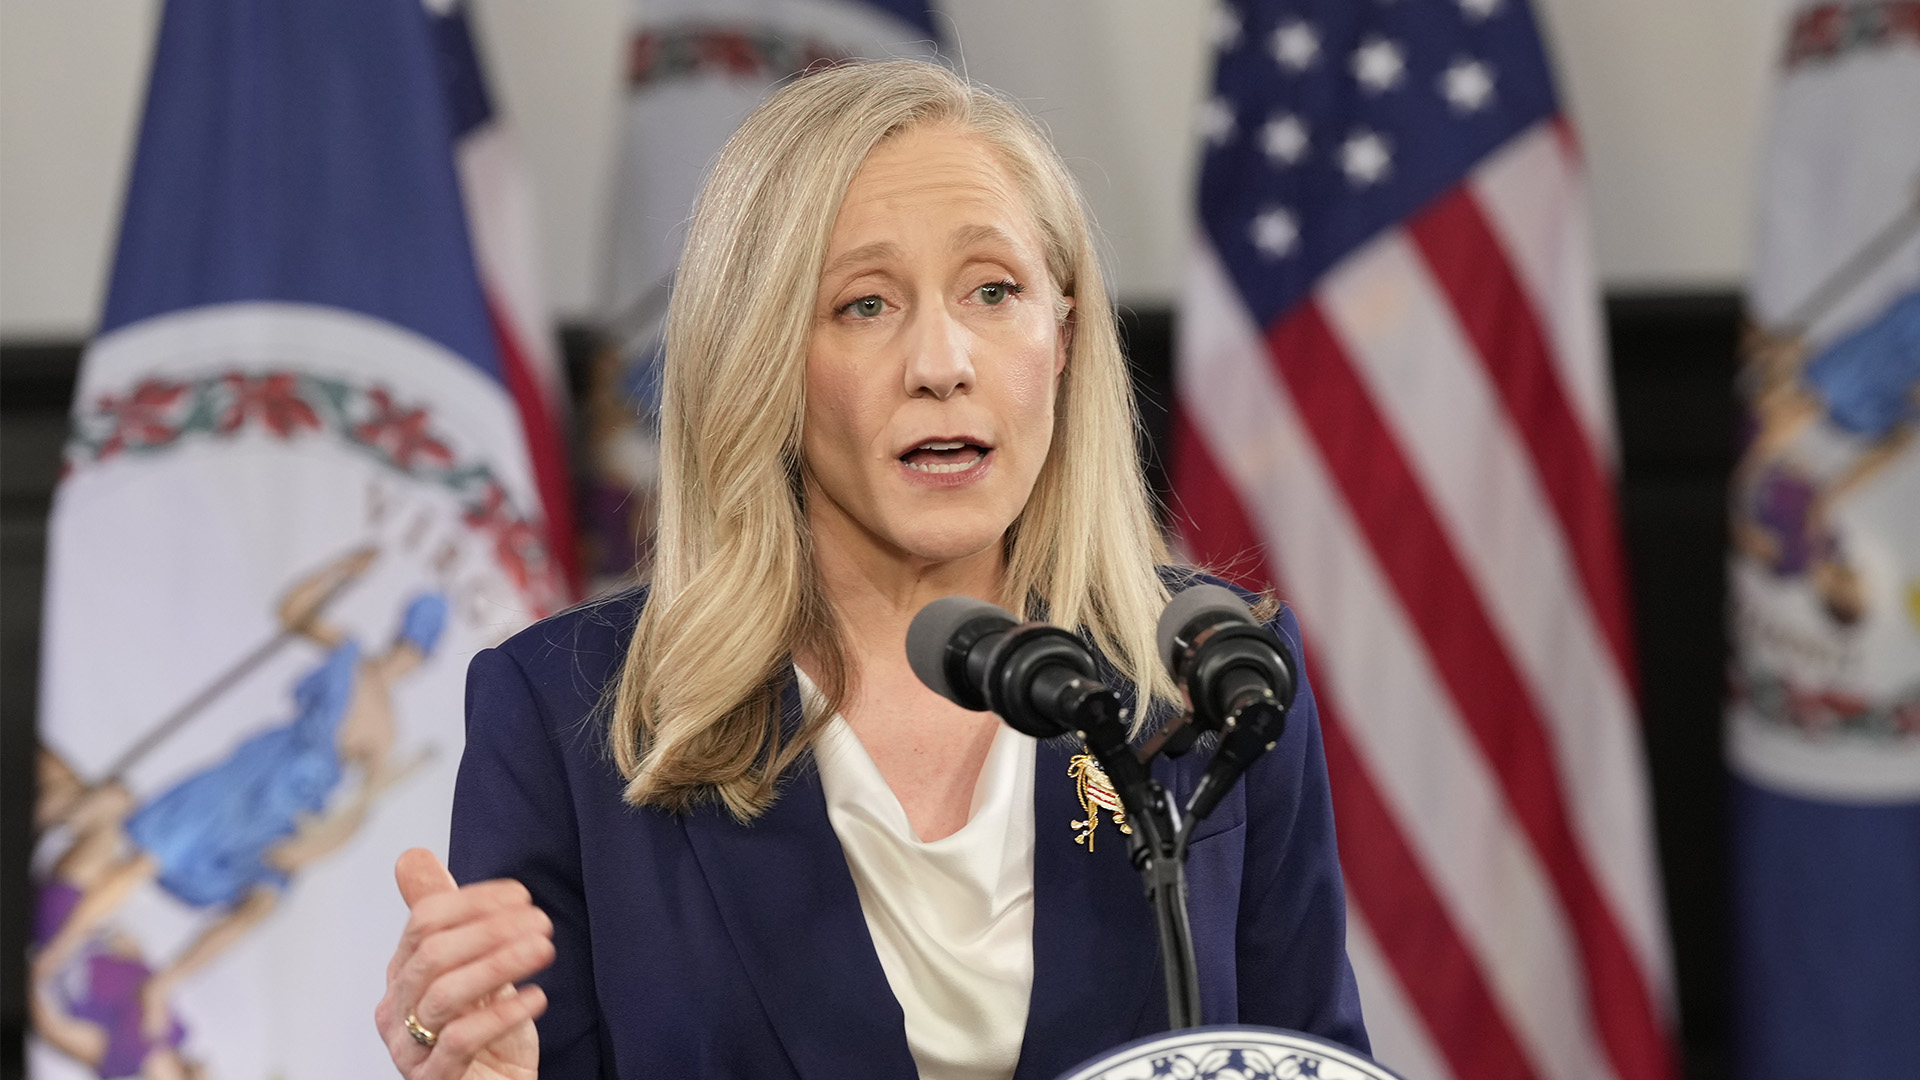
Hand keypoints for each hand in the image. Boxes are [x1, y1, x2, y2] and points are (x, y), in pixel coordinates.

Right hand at [376, 849, 552, 1079]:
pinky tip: (536, 997)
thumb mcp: (473, 966)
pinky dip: (502, 1014)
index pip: (425, 921)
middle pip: (432, 954)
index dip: (475, 901)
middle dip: (491, 930)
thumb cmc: (485, 1031)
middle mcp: (396, 1010)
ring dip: (500, 963)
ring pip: (443, 994)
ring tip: (544, 950)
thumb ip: (445, 915)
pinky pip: (460, 1041)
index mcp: (403, 974)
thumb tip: (411, 856)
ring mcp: (410, 1049)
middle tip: (542, 923)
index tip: (523, 896)